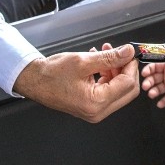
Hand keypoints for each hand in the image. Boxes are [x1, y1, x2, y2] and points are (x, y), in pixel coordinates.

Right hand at [12, 43, 138, 122]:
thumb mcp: (83, 61)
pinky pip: (108, 91)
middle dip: (126, 69)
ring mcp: (94, 111)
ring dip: (116, 70)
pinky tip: (100, 61)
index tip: (129, 52)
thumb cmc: (52, 73)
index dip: (131, 65)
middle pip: (127, 90)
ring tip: (106, 52)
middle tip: (121, 53)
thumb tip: (128, 52)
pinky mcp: (91, 106)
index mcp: (96, 103)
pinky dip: (108, 76)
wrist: (34, 81)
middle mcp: (97, 111)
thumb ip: (109, 57)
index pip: (127, 84)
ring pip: (119, 90)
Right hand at [140, 36, 164, 107]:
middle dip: (148, 82)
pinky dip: (163, 102)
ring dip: (153, 92)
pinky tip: (160, 104)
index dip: (149, 69)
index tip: (144, 73)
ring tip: (152, 94)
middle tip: (146, 86)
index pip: (155, 66)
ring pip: (158, 89)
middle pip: (154, 78)